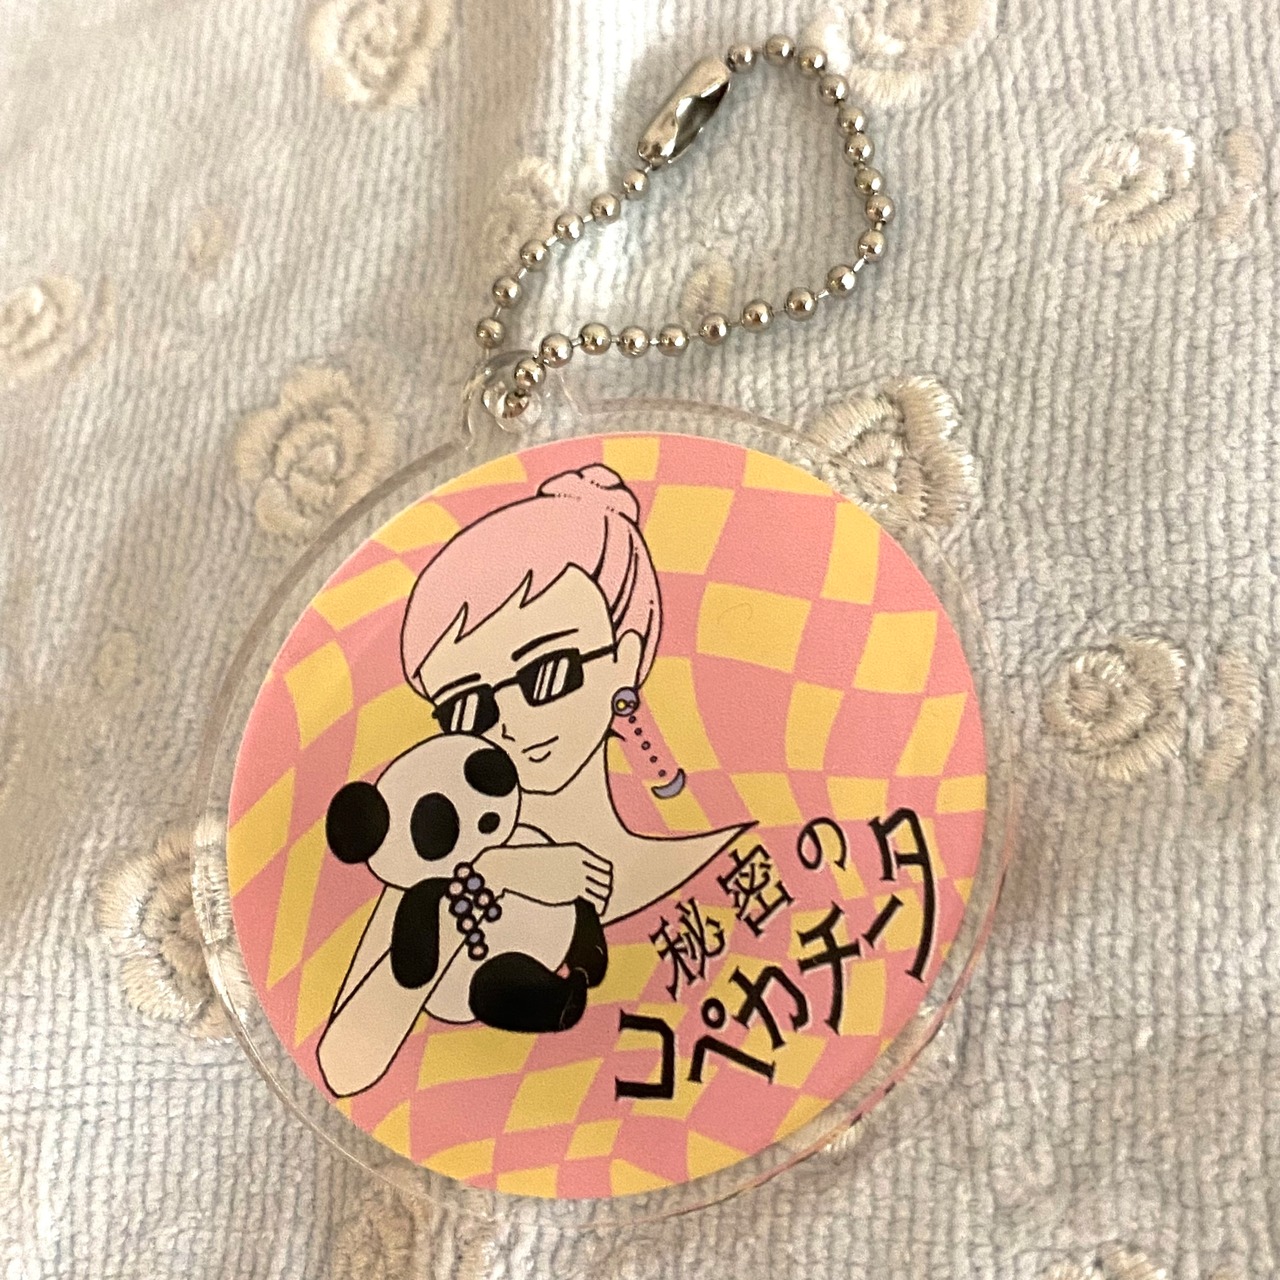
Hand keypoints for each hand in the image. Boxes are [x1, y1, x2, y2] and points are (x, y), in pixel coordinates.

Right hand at [480, 842, 612, 913]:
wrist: (515, 866)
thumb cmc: (529, 864)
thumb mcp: (551, 859)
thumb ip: (566, 865)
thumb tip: (572, 876)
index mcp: (578, 852)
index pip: (605, 867)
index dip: (605, 879)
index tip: (600, 888)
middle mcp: (581, 863)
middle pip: (607, 879)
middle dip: (605, 890)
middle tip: (600, 900)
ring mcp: (577, 876)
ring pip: (604, 891)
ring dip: (603, 901)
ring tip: (597, 908)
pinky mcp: (571, 891)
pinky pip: (594, 901)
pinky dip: (597, 909)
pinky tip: (593, 913)